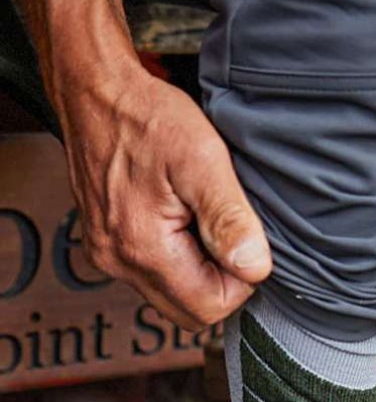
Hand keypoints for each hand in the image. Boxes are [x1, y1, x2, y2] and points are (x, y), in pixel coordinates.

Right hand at [56, 64, 270, 329]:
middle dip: (221, 282)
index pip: (212, 306)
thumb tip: (255, 267)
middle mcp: (118, 262)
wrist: (94, 89)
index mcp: (142, 249)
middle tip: (226, 229)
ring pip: (175, 296)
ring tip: (202, 217)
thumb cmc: (146, 117)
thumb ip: (229, 218)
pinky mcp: (108, 243)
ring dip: (201, 269)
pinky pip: (156, 274)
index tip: (240, 234)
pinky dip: (179, 256)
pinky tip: (183, 217)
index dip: (240, 279)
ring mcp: (108, 255)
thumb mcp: (202, 159)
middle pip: (192, 311)